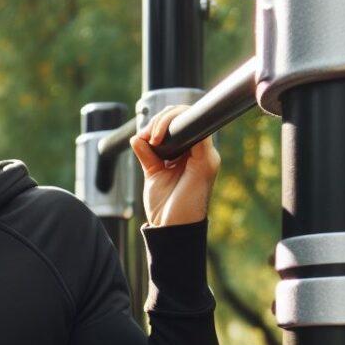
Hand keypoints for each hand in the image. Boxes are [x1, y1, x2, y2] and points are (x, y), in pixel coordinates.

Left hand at [129, 104, 219, 226]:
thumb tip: (138, 137)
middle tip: (146, 135)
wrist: (170, 228)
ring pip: (191, 120)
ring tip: (150, 137)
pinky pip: (197, 133)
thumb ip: (148, 155)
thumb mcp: (153, 174)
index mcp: (191, 155)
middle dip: (162, 118)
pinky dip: (174, 129)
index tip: (144, 135)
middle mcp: (202, 153)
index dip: (163, 120)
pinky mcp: (206, 163)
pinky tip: (158, 140)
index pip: (183, 124)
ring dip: (165, 122)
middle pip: (187, 117)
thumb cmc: (165, 207)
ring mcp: (207, 157)